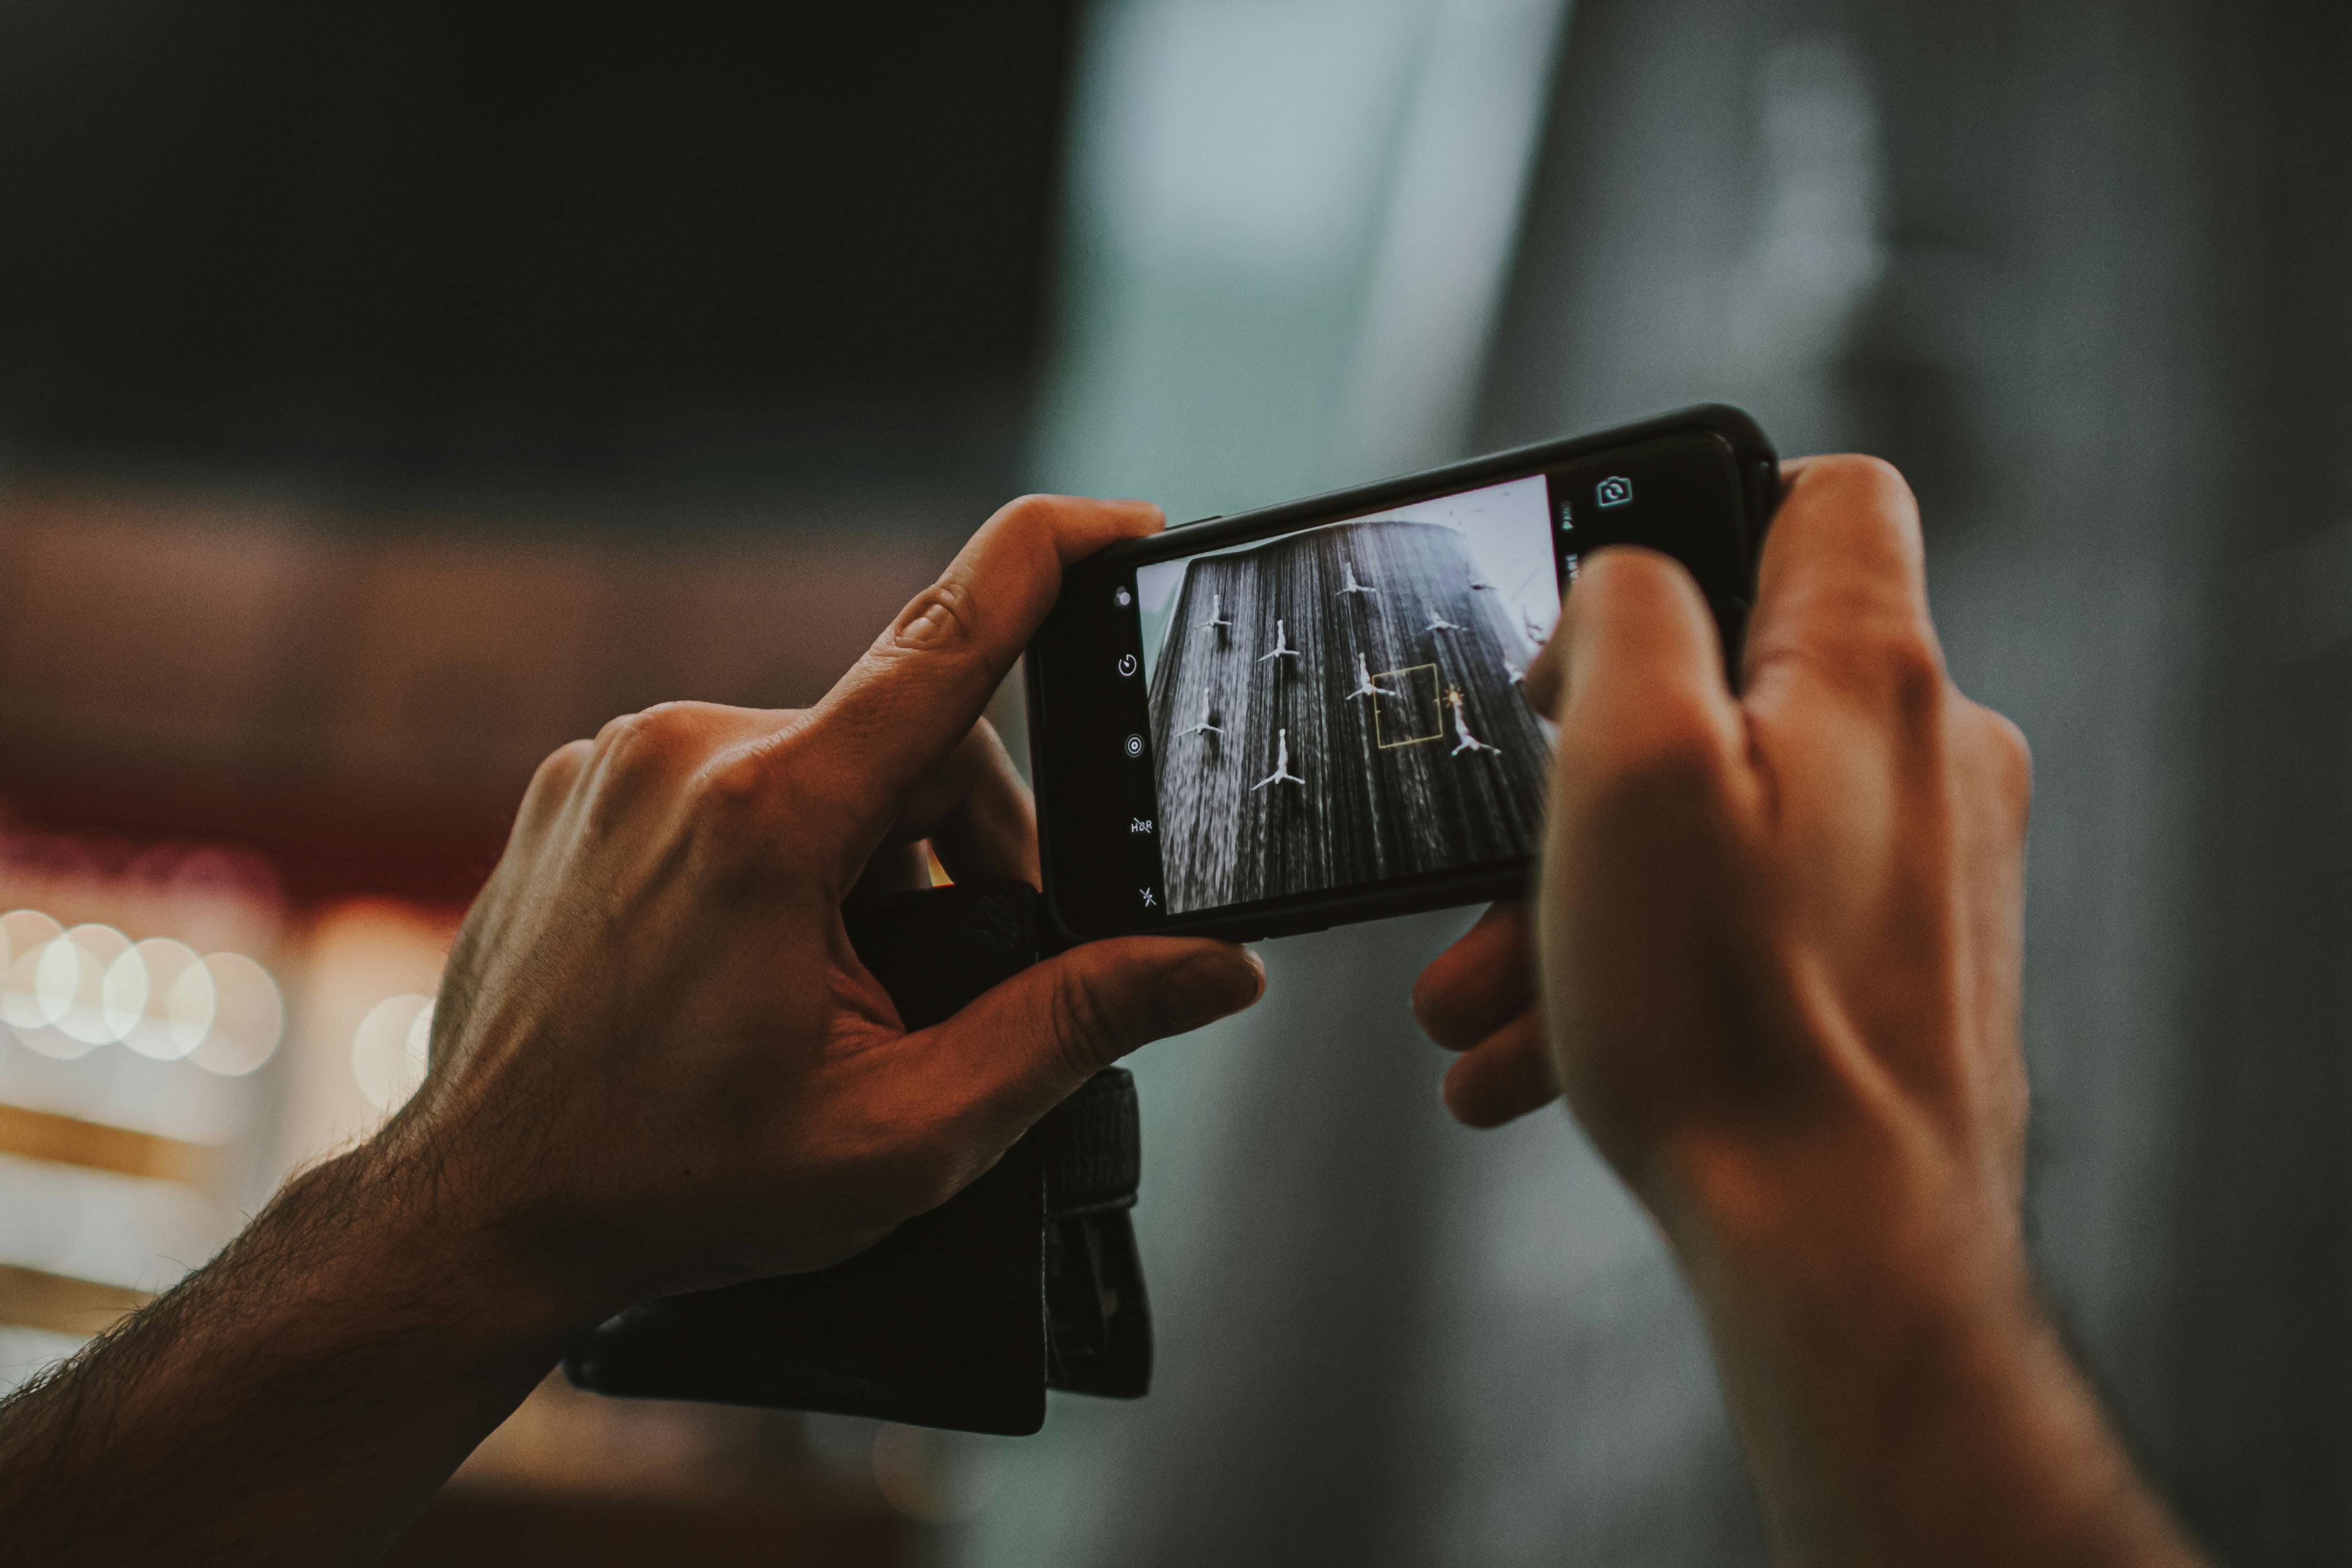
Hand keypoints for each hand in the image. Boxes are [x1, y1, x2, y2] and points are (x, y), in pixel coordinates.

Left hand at [379, 494, 1265, 1322]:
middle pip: (903, 743)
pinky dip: (778, 847)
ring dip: (869, 850)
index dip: (1047, 563)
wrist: (481, 1213)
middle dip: (963, 845)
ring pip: (816, 761)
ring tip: (845, 984)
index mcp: (768, 815)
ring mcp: (612, 763)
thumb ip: (1075, 1026)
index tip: (1120, 522)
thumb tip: (1214, 969)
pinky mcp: (575, 789)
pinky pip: (725, 778)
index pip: (946, 642)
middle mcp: (679, 751)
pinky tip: (758, 956)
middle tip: (962, 970)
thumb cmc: (681, 1182)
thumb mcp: (910, 1128)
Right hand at [1417, 456, 2027, 1236]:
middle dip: (1575, 776)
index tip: (1596, 611)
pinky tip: (1543, 1050)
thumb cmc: (1733, 1020)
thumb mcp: (1630, 765)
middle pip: (1729, 691)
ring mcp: (1918, 872)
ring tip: (1478, 995)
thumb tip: (1616, 589)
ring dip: (1580, 896)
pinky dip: (1643, 965)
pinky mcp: (1897, 967)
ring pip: (1719, 828)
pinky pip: (1747, 924)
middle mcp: (1923, 759)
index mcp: (1870, 674)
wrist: (1843, 1249)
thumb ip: (1622, 615)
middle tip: (1483, 857)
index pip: (1824, 496)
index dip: (1694, 511)